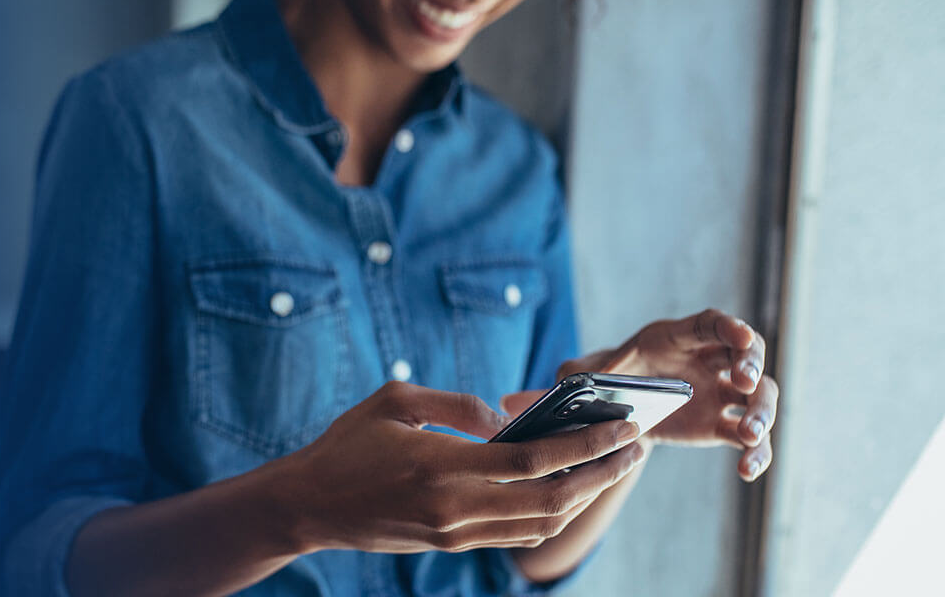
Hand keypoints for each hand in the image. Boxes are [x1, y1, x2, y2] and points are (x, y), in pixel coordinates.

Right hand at [277, 381, 646, 554]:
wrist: (309, 505)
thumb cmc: (348, 444)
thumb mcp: (396, 401)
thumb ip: (457, 404)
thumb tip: (505, 419)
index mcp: (444, 466)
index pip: (535, 459)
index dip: (586, 444)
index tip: (622, 426)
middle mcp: (457, 508)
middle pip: (552, 498)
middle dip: (602, 473)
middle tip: (635, 447)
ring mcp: (456, 533)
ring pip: (540, 523)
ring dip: (584, 496)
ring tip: (611, 466)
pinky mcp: (452, 544)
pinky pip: (516, 534)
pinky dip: (551, 513)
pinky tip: (568, 489)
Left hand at [557, 309, 778, 481]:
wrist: (617, 410)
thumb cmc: (605, 379)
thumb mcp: (585, 373)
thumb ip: (572, 375)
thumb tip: (543, 387)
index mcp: (677, 338)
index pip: (711, 324)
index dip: (729, 326)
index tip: (742, 335)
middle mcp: (707, 361)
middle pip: (747, 354)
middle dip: (751, 365)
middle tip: (744, 382)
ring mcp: (719, 393)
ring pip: (758, 396)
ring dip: (761, 412)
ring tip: (748, 434)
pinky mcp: (720, 425)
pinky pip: (749, 438)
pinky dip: (756, 452)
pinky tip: (748, 470)